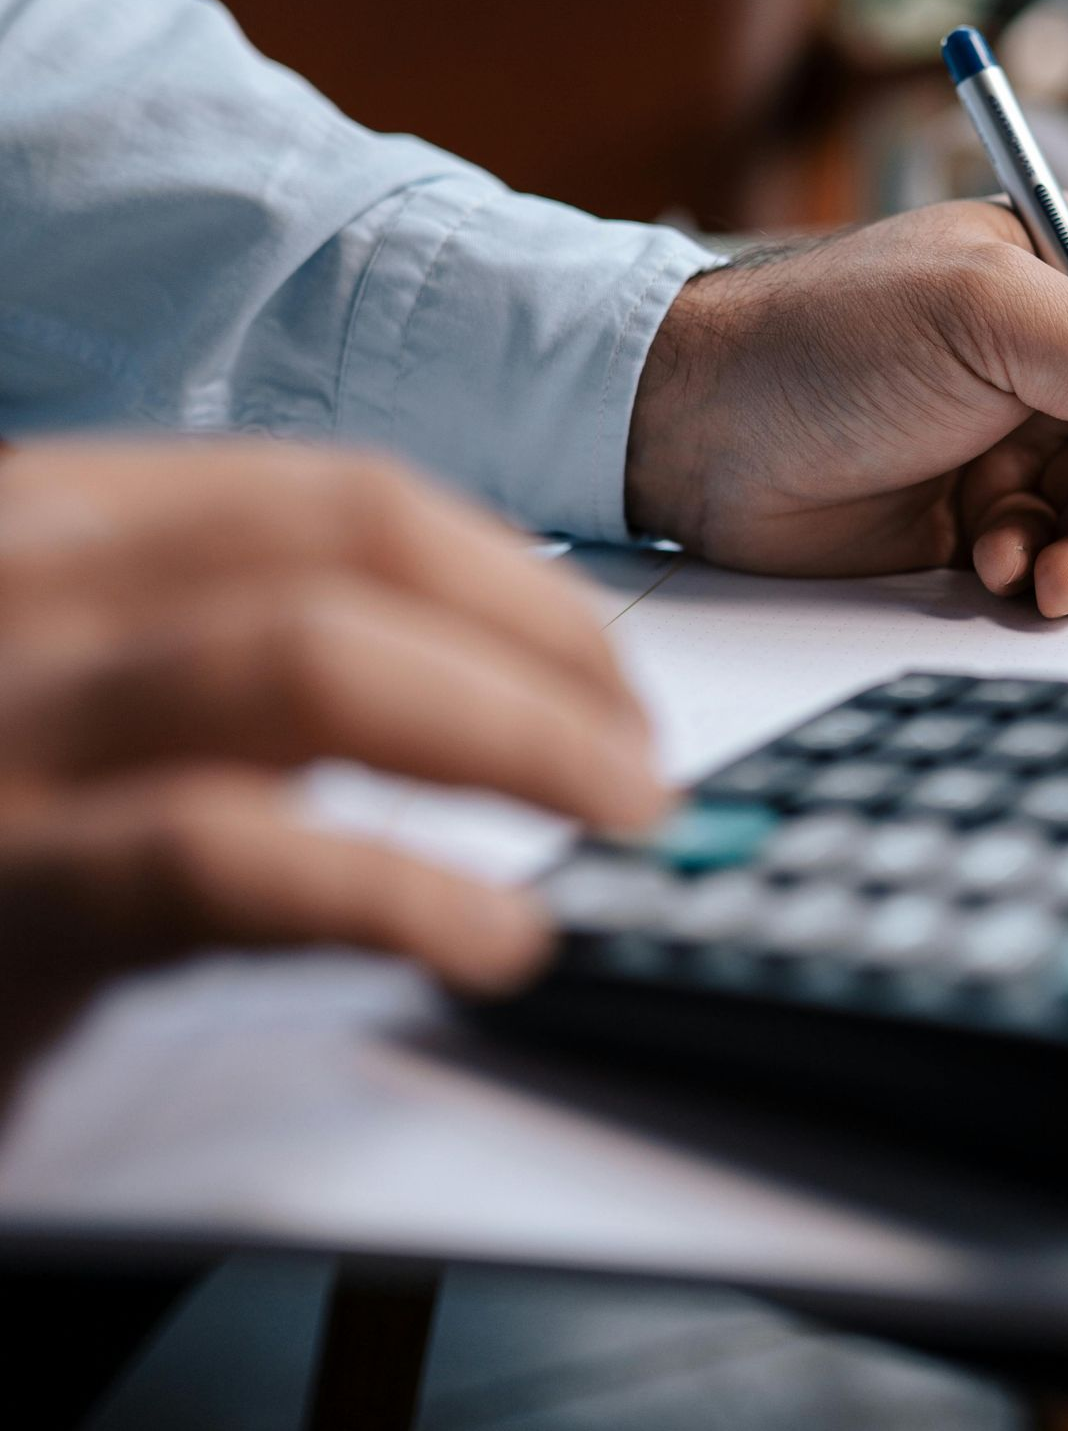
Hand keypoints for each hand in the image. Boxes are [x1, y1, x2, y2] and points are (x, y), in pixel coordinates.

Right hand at [0, 439, 664, 1079]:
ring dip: (511, 735)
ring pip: (314, 660)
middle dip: (540, 646)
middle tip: (640, 758)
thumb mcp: (63, 701)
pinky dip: (396, 889)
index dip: (508, 576)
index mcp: (49, 519)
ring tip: (618, 818)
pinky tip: (493, 935)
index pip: (334, 495)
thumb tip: (465, 682)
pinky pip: (228, 858)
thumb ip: (214, 660)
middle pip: (350, 550)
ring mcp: (1, 721)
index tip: (605, 667)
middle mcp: (19, 579)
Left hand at [627, 198, 1067, 619]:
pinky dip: (1039, 572)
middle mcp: (1050, 353)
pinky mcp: (971, 512)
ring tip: (1060, 580)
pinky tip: (993, 566)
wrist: (692, 425)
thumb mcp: (985, 314)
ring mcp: (1012, 436)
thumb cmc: (821, 337)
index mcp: (1067, 270)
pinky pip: (1050, 553)